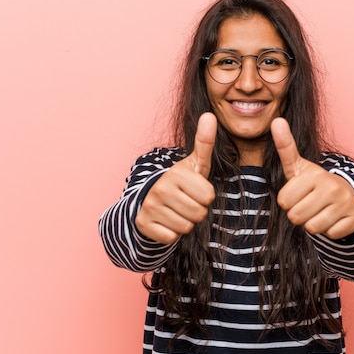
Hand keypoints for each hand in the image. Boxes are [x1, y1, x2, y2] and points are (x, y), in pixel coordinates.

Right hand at [135, 113, 216, 243]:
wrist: (150, 200)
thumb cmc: (181, 183)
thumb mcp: (195, 164)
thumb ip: (205, 142)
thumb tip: (209, 115)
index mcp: (176, 173)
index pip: (208, 197)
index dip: (205, 197)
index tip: (194, 191)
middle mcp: (160, 188)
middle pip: (199, 214)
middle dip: (196, 211)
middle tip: (185, 202)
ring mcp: (150, 206)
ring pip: (186, 227)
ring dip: (184, 223)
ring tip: (175, 211)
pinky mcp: (143, 224)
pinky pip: (171, 238)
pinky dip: (171, 234)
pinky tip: (165, 221)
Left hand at [271, 117, 353, 239]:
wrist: (347, 194)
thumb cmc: (315, 183)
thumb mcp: (298, 166)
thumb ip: (285, 146)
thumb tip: (276, 120)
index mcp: (314, 174)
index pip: (284, 201)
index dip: (288, 201)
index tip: (298, 193)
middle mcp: (332, 187)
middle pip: (296, 217)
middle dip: (299, 214)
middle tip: (309, 204)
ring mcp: (346, 202)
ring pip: (313, 228)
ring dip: (313, 223)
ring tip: (320, 211)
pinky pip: (330, 234)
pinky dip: (330, 230)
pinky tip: (334, 217)